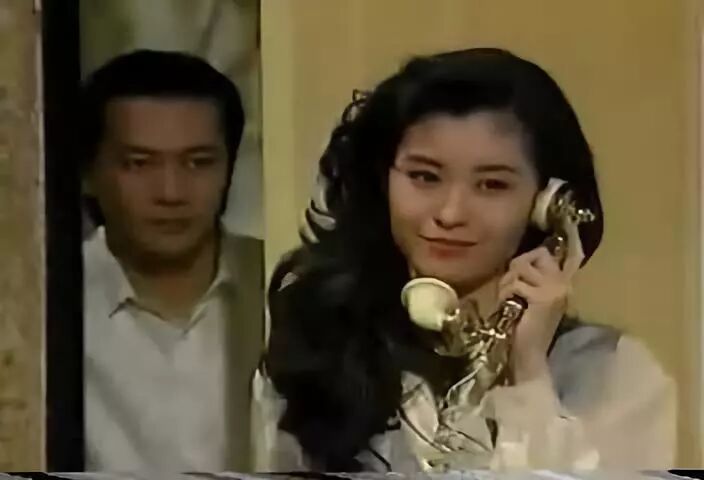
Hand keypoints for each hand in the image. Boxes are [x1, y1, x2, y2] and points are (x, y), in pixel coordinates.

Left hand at [498, 246, 568, 382]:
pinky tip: (508, 307)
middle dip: (515, 269)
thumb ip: (528, 277)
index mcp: (562, 281)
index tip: (516, 274)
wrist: (530, 353)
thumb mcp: (528, 295)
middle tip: (509, 289)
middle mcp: (562, 282)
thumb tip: (516, 260)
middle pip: (533, 255)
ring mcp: (555, 289)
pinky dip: (506, 294)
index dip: (526, 258)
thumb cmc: (525, 325)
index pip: (544, 253)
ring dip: (507, 282)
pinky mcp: (543, 298)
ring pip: (522, 267)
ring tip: (507, 298)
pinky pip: (517, 284)